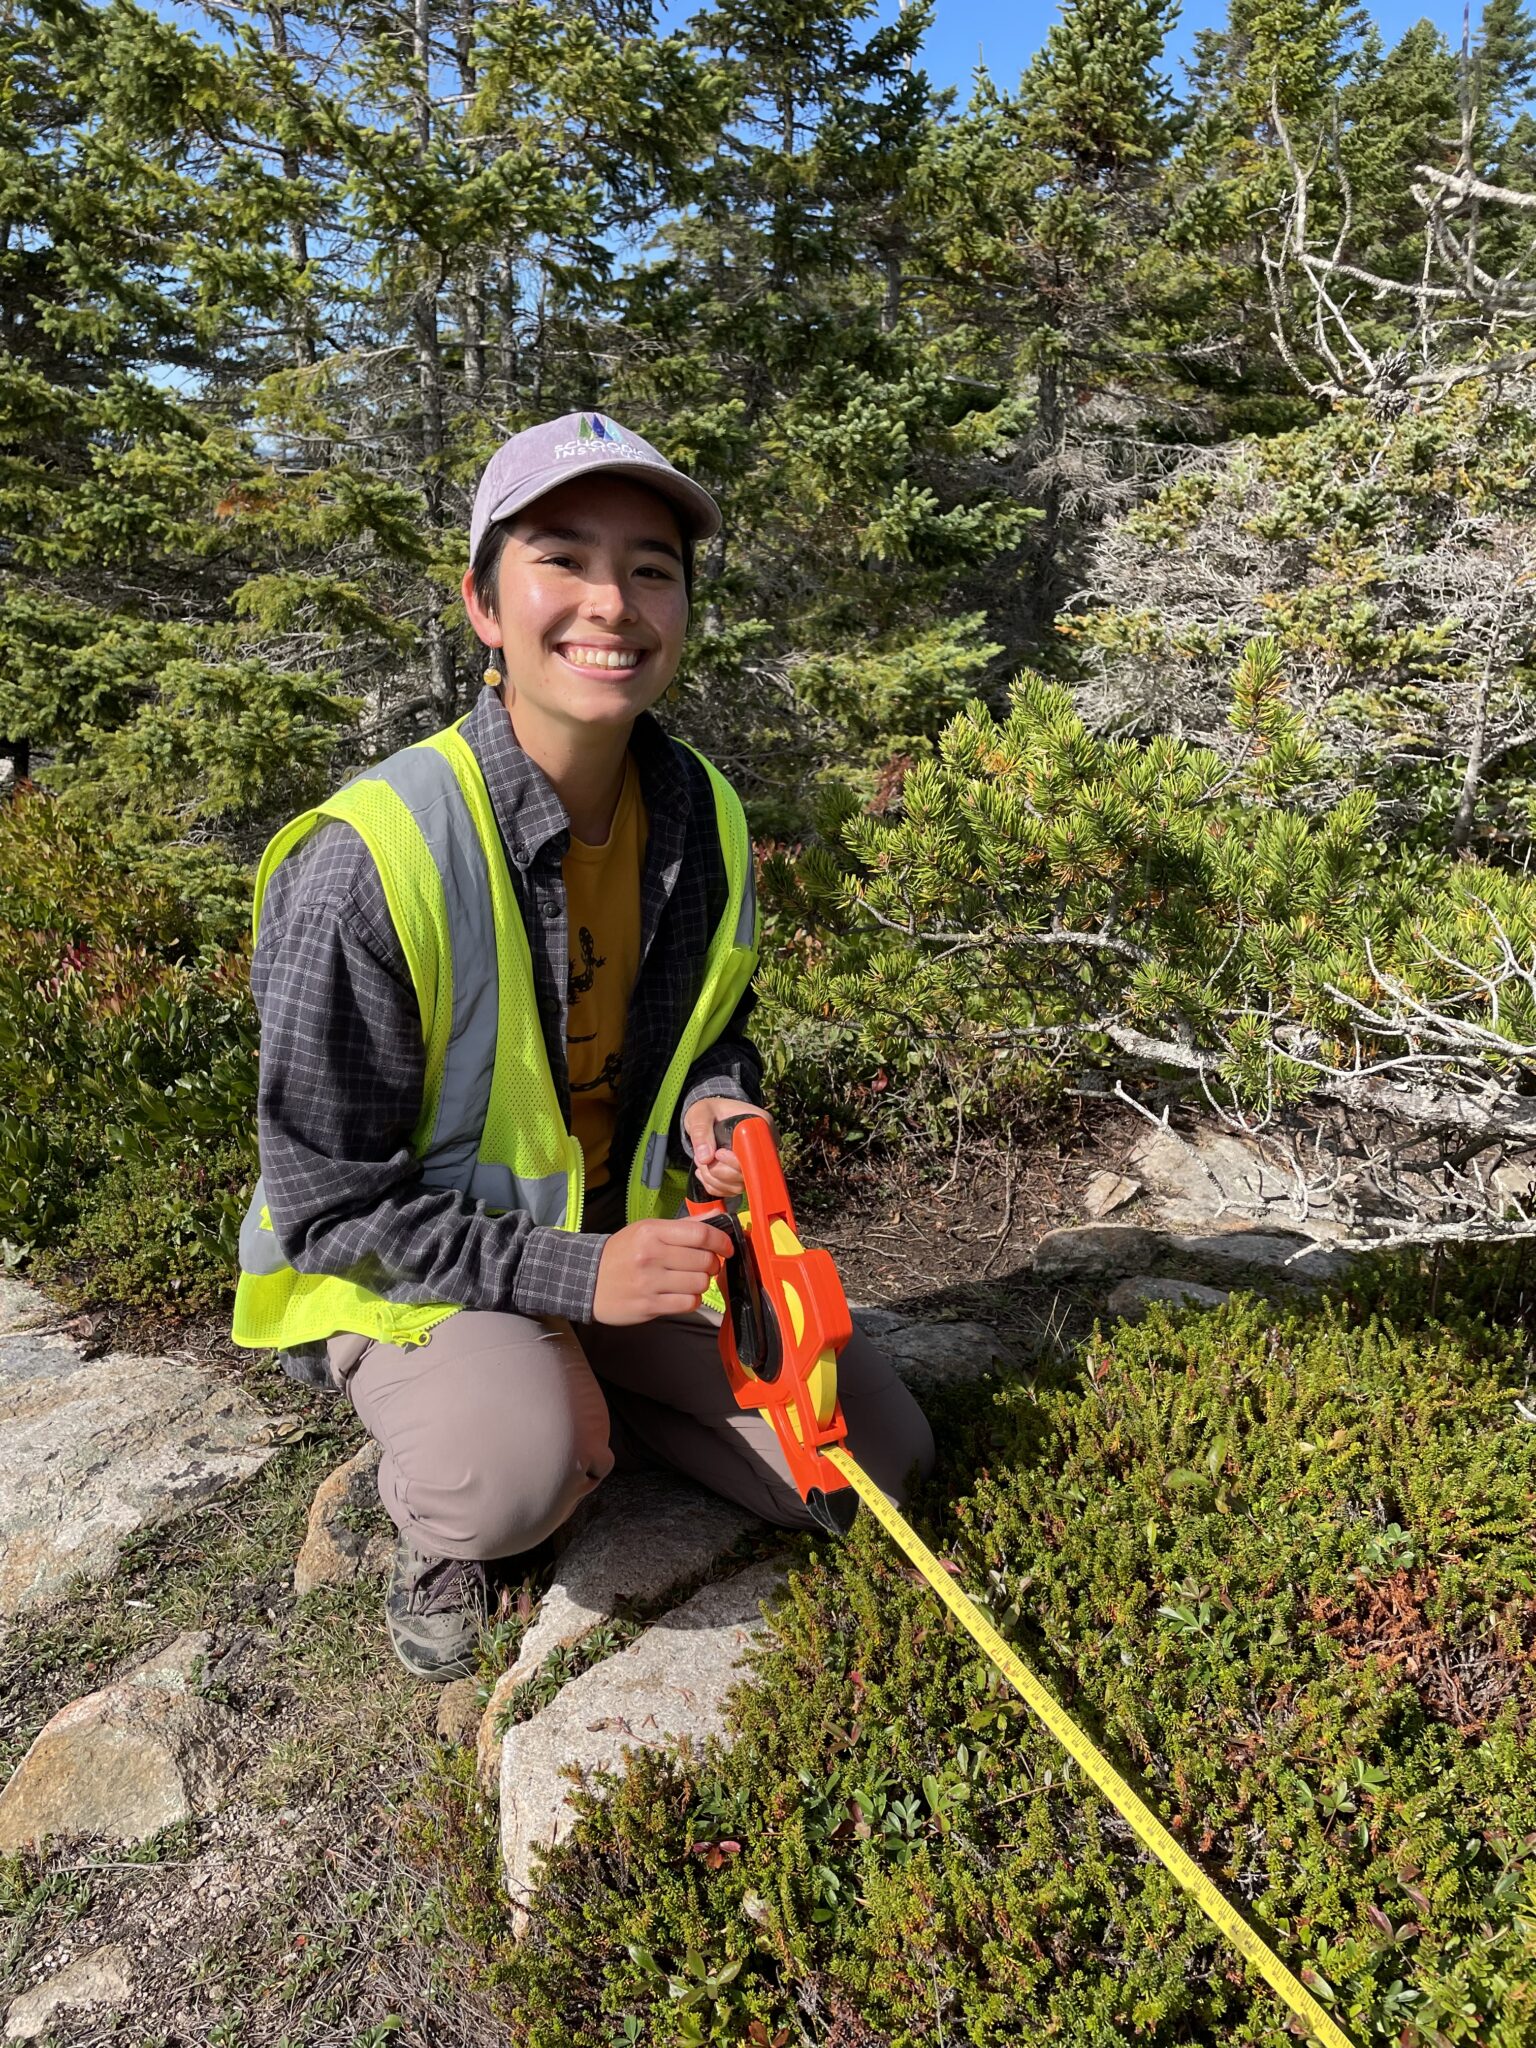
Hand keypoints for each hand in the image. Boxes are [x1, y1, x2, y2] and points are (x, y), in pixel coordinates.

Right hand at [592, 1218, 732, 1324]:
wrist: (586, 1279)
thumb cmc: (621, 1253)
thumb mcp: (647, 1230)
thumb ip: (684, 1225)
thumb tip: (719, 1217)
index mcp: (652, 1232)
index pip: (700, 1234)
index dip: (721, 1241)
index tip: (726, 1248)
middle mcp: (651, 1255)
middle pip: (705, 1260)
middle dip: (712, 1265)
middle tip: (704, 1266)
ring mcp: (649, 1282)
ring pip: (700, 1284)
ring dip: (701, 1284)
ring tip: (689, 1281)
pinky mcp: (648, 1305)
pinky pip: (688, 1303)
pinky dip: (691, 1300)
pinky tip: (681, 1295)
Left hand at [682, 1099, 774, 1199]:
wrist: (708, 1119)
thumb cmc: (708, 1112)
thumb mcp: (700, 1114)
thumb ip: (701, 1132)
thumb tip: (705, 1158)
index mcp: (761, 1124)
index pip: (759, 1151)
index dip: (737, 1160)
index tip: (718, 1153)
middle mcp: (763, 1146)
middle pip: (749, 1173)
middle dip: (719, 1171)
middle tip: (702, 1158)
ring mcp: (755, 1163)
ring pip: (739, 1186)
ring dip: (714, 1179)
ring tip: (701, 1161)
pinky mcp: (745, 1175)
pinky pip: (731, 1191)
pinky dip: (713, 1186)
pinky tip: (705, 1171)